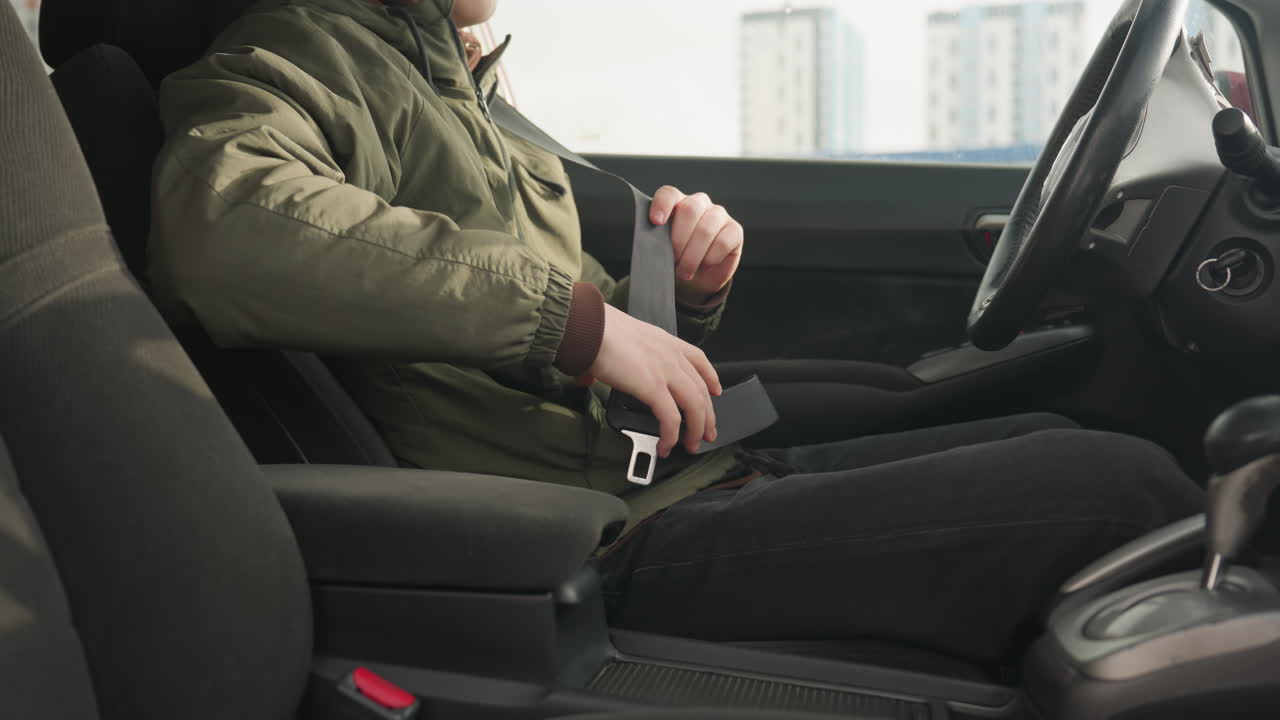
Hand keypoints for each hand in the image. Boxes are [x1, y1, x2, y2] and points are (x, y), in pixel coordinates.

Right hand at [585, 304, 721, 456]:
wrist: (589, 326)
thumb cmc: (594, 330)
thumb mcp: (613, 340)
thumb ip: (606, 361)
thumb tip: (585, 377)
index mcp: (664, 341)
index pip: (698, 359)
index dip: (711, 378)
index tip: (716, 391)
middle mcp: (670, 355)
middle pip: (701, 388)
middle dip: (708, 415)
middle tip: (708, 432)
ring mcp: (665, 370)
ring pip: (695, 405)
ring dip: (696, 429)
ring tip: (692, 445)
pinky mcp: (653, 387)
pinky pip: (671, 418)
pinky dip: (671, 436)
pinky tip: (666, 446)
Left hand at [650, 186, 743, 302]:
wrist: (694, 279)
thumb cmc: (675, 260)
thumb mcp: (661, 250)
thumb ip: (655, 240)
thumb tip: (650, 244)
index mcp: (676, 203)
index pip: (669, 194)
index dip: (662, 205)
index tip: (656, 221)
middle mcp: (698, 204)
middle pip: (690, 209)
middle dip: (680, 239)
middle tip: (674, 260)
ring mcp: (719, 215)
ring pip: (707, 228)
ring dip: (693, 255)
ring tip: (685, 271)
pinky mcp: (734, 230)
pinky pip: (723, 241)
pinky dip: (711, 258)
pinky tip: (705, 264)